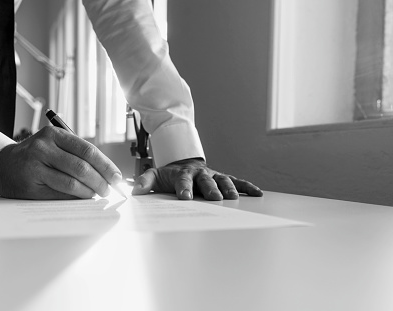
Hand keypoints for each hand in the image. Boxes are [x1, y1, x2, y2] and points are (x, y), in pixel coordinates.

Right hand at [0, 126, 121, 199]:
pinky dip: (74, 198)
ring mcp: (35, 166)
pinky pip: (59, 194)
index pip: (87, 150)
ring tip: (97, 194)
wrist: (3, 165)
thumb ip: (77, 154)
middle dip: (100, 181)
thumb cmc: (35, 156)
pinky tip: (81, 197)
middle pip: (81, 167)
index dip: (106, 165)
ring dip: (89, 191)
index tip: (117, 176)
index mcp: (53, 135)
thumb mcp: (54, 145)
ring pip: (71, 182)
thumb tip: (107, 173)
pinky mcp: (30, 185)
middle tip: (109, 189)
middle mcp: (43, 148)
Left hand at [131, 158, 262, 199]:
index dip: (184, 188)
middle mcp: (200, 173)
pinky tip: (258, 193)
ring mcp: (212, 175)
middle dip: (209, 189)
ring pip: (222, 180)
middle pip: (205, 180)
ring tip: (234, 198)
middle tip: (214, 198)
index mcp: (182, 173)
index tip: (185, 197)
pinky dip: (247, 186)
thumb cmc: (169, 175)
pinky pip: (237, 181)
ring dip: (228, 188)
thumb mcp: (154, 175)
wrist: (183, 163)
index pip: (182, 180)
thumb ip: (145, 182)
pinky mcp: (222, 178)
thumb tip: (135, 191)